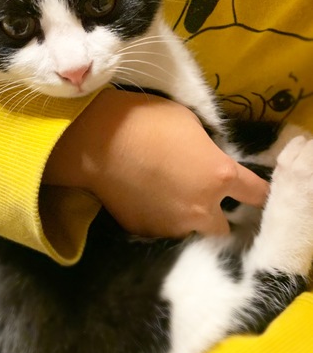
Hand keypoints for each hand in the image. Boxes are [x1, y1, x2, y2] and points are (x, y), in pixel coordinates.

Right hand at [44, 89, 268, 237]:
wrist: (96, 141)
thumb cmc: (146, 120)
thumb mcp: (190, 124)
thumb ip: (208, 150)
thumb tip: (207, 161)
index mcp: (219, 176)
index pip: (256, 193)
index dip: (257, 190)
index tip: (251, 190)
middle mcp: (201, 209)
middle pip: (226, 229)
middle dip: (220, 217)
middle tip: (205, 199)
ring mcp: (172, 226)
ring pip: (191, 232)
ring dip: (188, 220)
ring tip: (169, 200)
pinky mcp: (145, 232)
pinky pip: (161, 229)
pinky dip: (159, 219)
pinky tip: (145, 200)